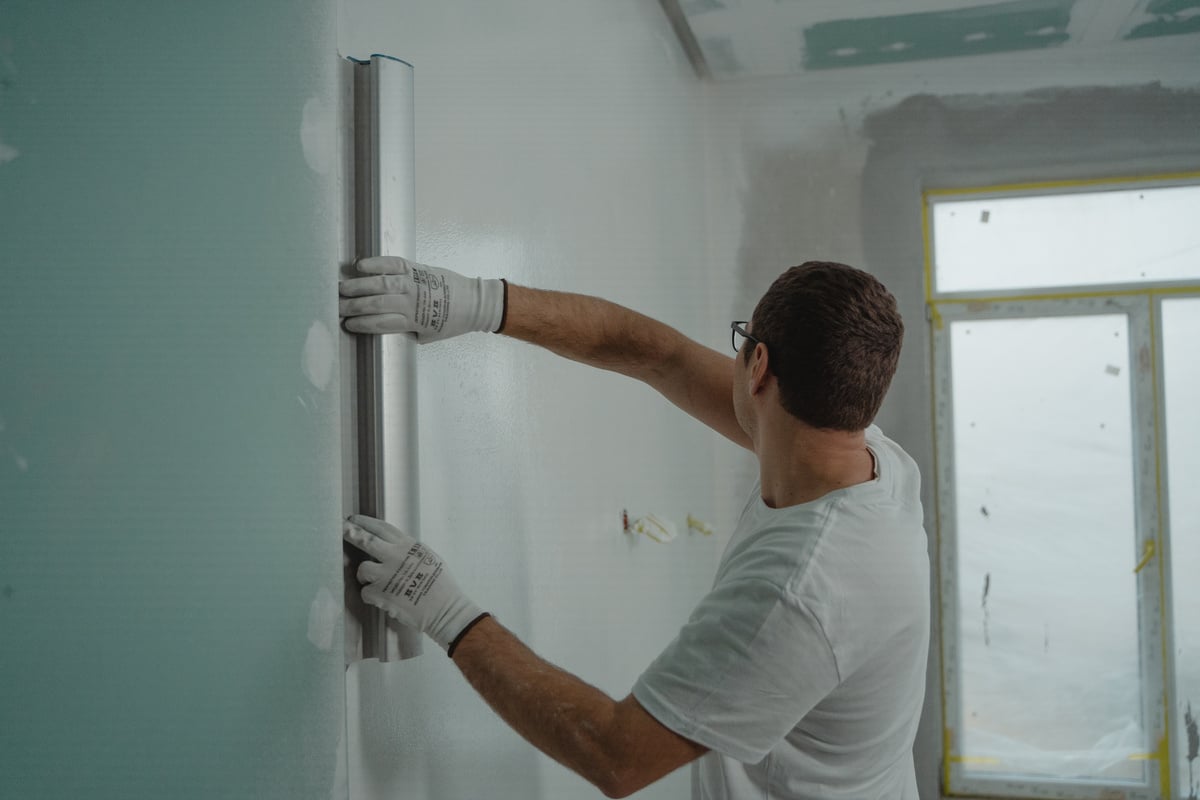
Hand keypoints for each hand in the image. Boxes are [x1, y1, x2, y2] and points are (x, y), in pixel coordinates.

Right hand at [338, 256, 505, 341]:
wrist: (473, 303)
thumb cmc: (450, 321)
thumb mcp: (427, 334)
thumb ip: (405, 331)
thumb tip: (381, 328)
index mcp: (413, 320)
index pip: (380, 323)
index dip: (361, 324)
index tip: (346, 324)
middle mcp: (411, 300)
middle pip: (375, 304)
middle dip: (352, 306)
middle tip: (334, 306)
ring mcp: (414, 282)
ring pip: (380, 284)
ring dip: (357, 286)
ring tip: (340, 288)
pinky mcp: (417, 267)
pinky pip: (392, 263)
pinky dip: (376, 263)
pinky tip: (359, 266)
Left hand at [343, 514, 486, 652]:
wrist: (444, 609)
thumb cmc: (441, 586)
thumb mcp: (429, 558)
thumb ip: (409, 551)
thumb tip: (392, 547)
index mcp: (408, 545)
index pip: (382, 528)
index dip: (365, 522)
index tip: (353, 519)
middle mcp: (395, 556)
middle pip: (365, 540)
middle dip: (349, 533)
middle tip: (339, 529)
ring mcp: (386, 575)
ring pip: (362, 568)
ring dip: (364, 575)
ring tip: (373, 582)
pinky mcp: (381, 594)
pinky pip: (365, 592)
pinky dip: (371, 596)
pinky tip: (383, 599)